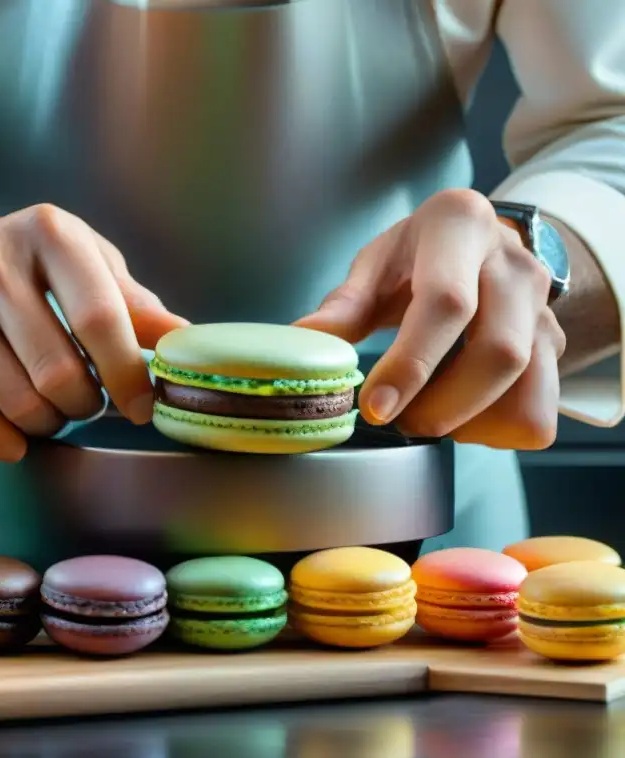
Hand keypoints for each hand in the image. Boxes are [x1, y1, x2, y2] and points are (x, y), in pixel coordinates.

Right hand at [0, 203, 187, 461]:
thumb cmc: (34, 266)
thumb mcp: (87, 262)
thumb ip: (133, 302)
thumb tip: (183, 340)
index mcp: (48, 235)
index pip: (97, 317)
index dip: (126, 372)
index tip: (142, 405)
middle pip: (59, 371)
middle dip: (88, 404)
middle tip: (91, 400)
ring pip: (21, 403)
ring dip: (52, 421)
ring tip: (56, 405)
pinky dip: (7, 442)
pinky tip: (20, 435)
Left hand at [295, 189, 565, 449]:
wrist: (479, 246)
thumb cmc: (416, 257)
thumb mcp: (376, 265)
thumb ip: (343, 305)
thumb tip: (302, 339)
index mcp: (461, 226)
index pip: (447, 303)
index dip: (410, 364)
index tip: (375, 408)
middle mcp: (515, 264)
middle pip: (498, 355)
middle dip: (440, 407)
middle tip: (398, 419)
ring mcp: (544, 308)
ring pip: (526, 392)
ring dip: (469, 424)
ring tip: (428, 413)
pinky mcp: (556, 347)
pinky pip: (538, 413)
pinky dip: (494, 431)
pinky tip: (461, 411)